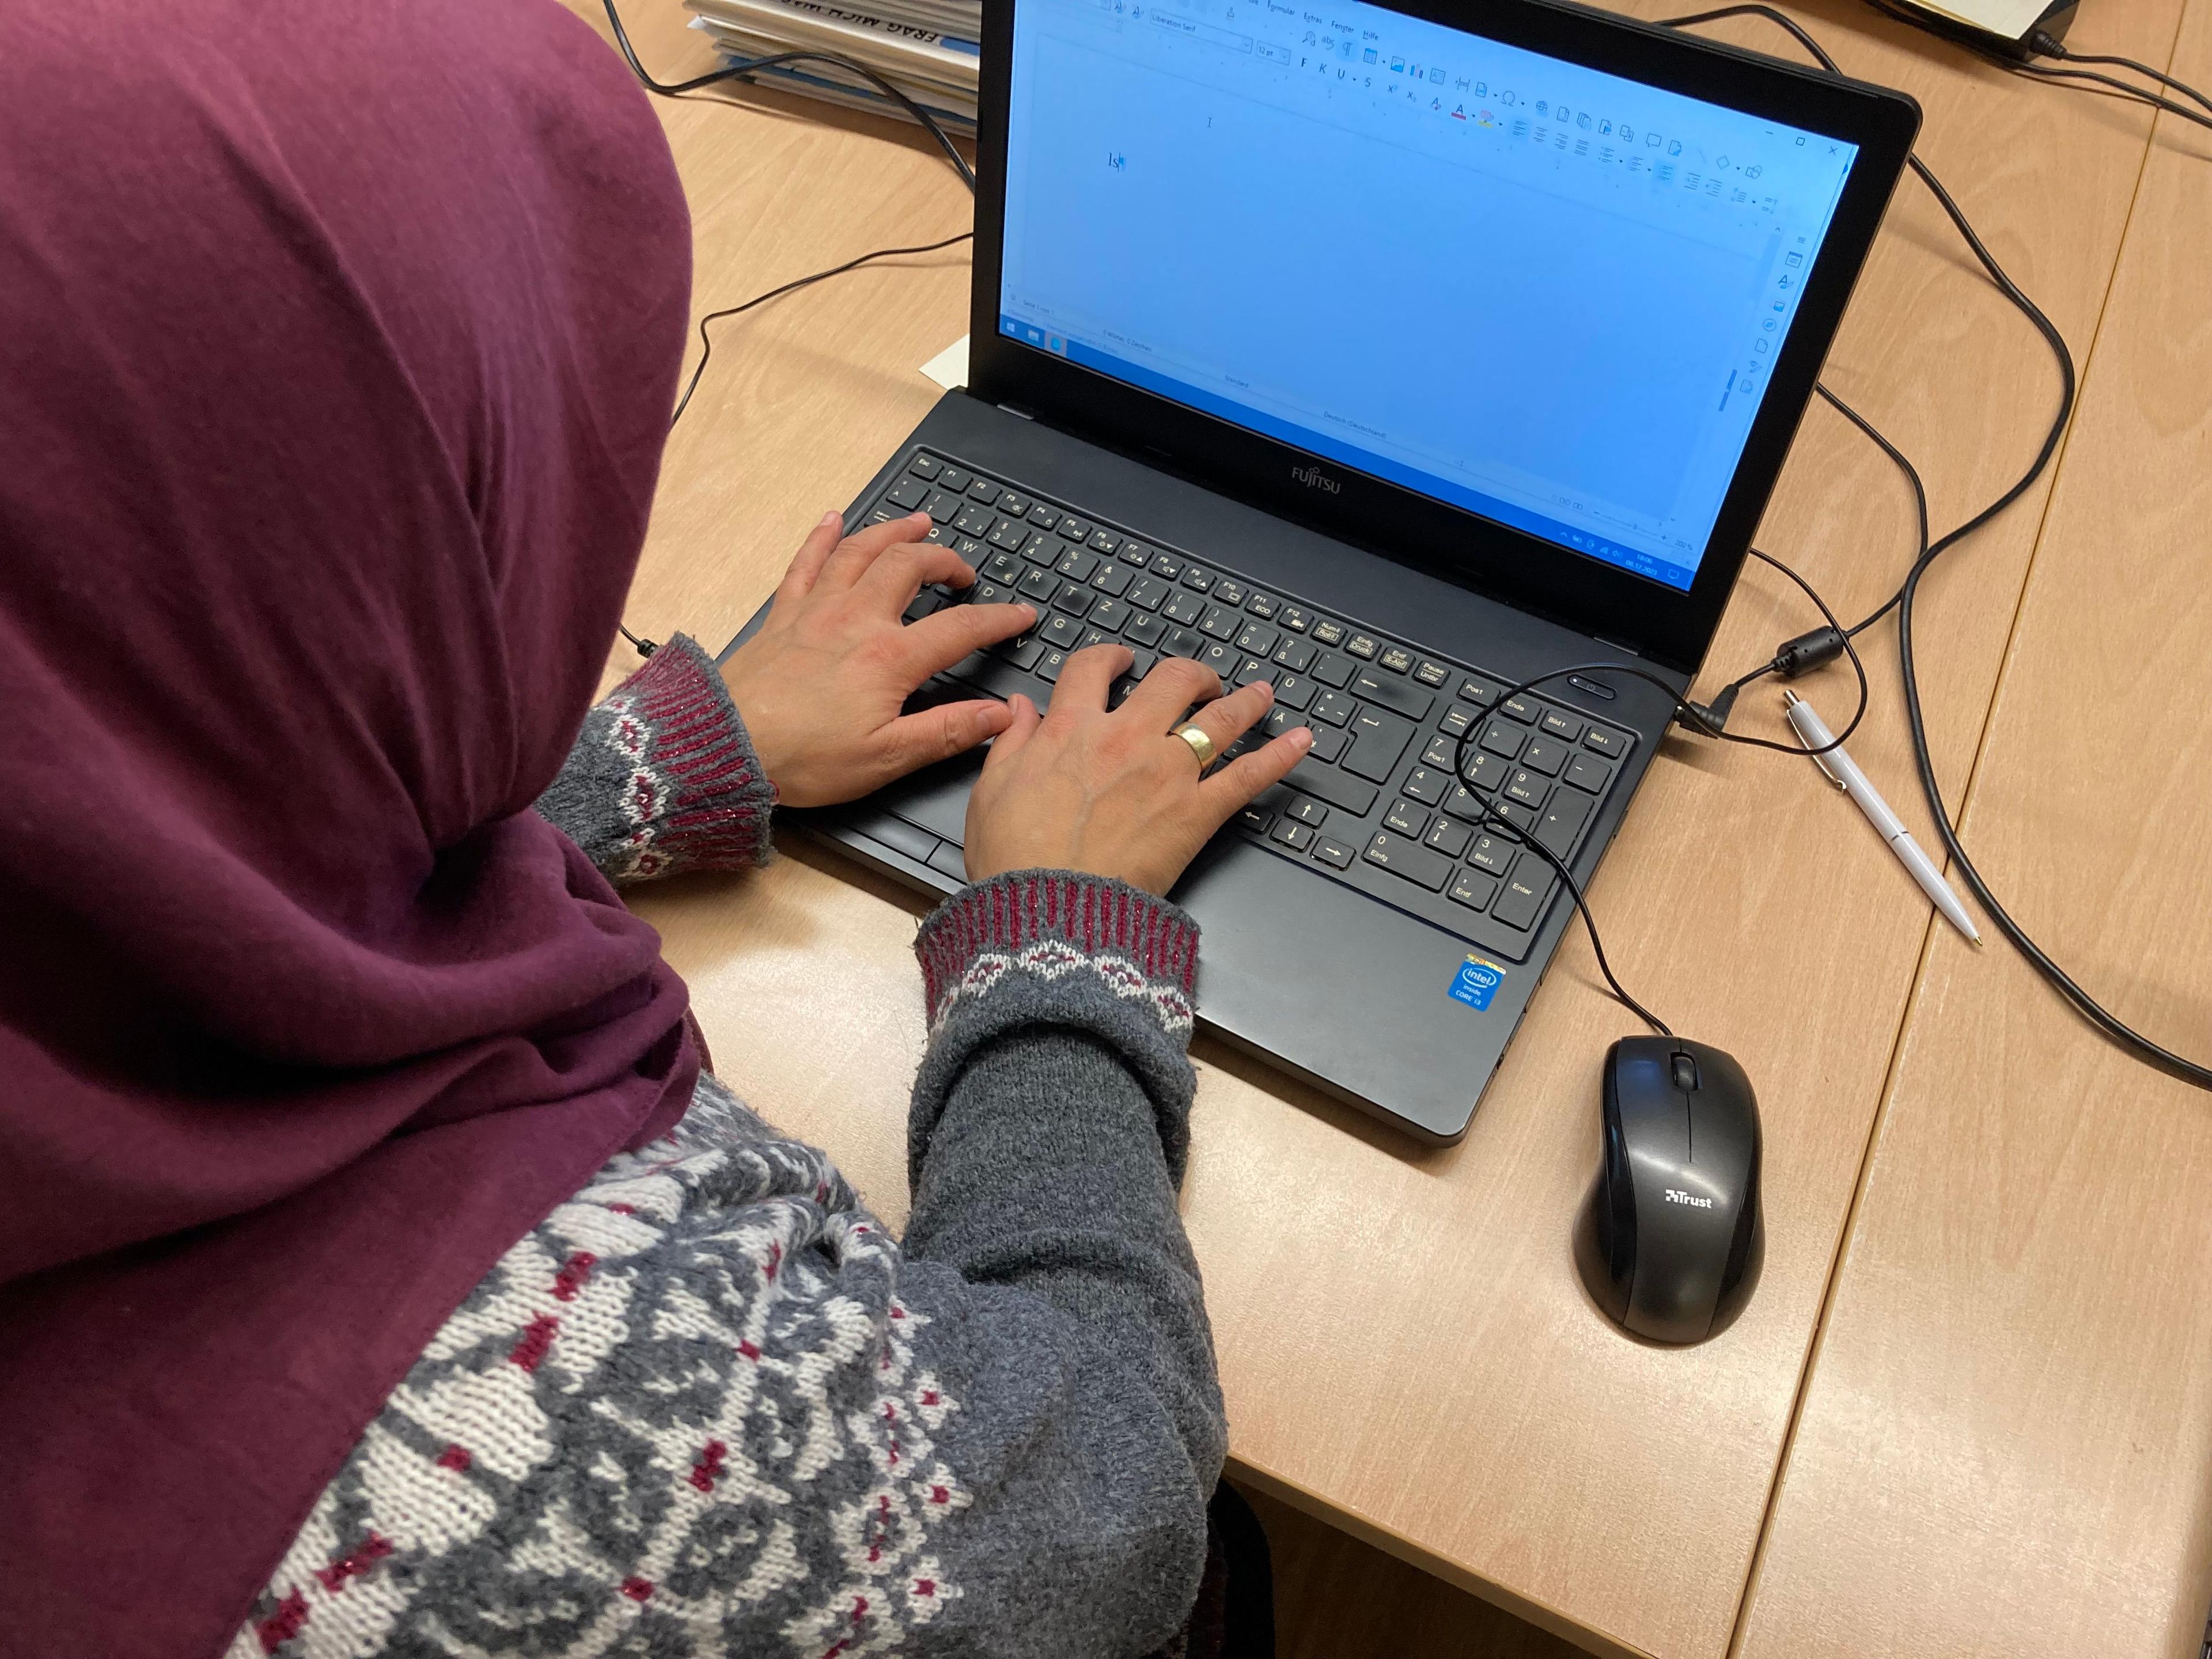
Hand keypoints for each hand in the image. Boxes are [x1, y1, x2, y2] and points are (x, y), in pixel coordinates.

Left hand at [721, 511, 1037, 807]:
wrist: (725, 747)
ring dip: (894, 531)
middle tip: (964, 571)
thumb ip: (947, 732)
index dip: (999, 619)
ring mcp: (817, 610)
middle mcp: (857, 620)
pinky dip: (822, 536)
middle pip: (911, 567)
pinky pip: (806, 562)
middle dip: (945, 560)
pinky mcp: (783, 615)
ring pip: (862, 550)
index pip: (961, 628)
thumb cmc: (803, 760)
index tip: (1022, 615)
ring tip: (918, 522)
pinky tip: (833, 519)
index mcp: (890, 658)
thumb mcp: (887, 759)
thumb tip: (1000, 716)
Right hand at [963, 645, 1313, 894]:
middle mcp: (1126, 739)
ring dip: (1244, 701)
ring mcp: (1168, 773)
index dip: (1109, 657)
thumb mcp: (992, 790)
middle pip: (1171, 681)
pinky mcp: (1197, 813)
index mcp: (1072, 729)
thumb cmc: (1016, 859)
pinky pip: (1248, 775)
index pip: (1092, 669)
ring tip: (1260, 693)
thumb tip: (1021, 708)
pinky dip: (1280, 756)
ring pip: (1218, 719)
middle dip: (1190, 673)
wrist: (1051, 909)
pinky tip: (1301, 740)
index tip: (1119, 661)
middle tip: (1199, 681)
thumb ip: (1012, 742)